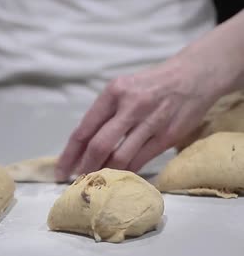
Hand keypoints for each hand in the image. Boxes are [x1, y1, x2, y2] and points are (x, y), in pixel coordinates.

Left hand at [55, 59, 219, 180]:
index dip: (70, 153)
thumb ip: (105, 114)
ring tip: (96, 180)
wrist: (195, 75)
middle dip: (84, 167)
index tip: (60, 169)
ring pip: (120, 157)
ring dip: (105, 172)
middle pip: (99, 145)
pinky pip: (141, 160)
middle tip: (76, 179)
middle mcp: (131, 106)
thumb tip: (83, 147)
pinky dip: (127, 171)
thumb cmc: (151, 84)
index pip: (84, 128)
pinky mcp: (168, 136)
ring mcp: (151, 122)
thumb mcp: (123, 88)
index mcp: (114, 92)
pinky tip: (119, 176)